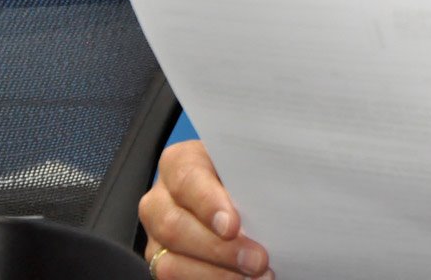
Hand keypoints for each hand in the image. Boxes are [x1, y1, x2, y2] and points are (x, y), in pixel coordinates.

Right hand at [138, 141, 272, 278]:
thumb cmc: (244, 175)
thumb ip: (253, 176)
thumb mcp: (248, 165)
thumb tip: (275, 197)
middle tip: (258, 260)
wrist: (235, 193)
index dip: (208, 204)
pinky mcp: (161, 262)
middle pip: (175, 227)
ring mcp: (155, 235)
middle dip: (219, 249)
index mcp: (180, 162)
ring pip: (170, 263)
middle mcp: (160, 199)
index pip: (186, 179)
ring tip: (254, 277)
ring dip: (216, 275)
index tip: (233, 226)